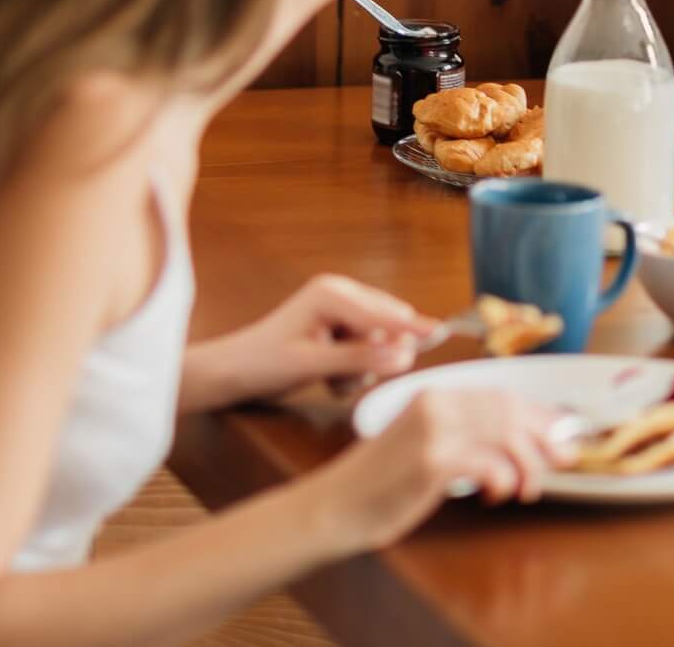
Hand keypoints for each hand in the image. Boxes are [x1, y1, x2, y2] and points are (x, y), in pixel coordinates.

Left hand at [200, 273, 441, 406]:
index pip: (382, 313)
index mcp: (332, 293)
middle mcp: (341, 293)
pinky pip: (370, 347)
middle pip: (388, 322)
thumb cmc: (264, 364)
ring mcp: (342, 309)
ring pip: (381, 339)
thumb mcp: (312, 365)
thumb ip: (360, 360)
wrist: (234, 372)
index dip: (409, 328)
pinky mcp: (342, 326)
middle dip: (377, 355)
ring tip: (333, 381)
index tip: (440, 334)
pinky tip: (331, 376)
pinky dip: (357, 367)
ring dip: (364, 366)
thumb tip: (404, 357)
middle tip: (348, 380)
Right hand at [308, 388, 574, 552]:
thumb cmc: (381, 483)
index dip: (540, 416)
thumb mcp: (426, 445)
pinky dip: (502, 480)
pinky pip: (487, 463)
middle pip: (509, 410)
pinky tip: (496, 495)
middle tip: (563, 460)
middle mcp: (436, 403)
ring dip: (526, 464)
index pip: (502, 396)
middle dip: (544, 436)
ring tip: (525, 489)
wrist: (333, 506)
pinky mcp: (431, 461)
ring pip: (505, 433)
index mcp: (436, 395)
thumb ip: (467, 438)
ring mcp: (433, 430)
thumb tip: (526, 444)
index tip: (563, 435)